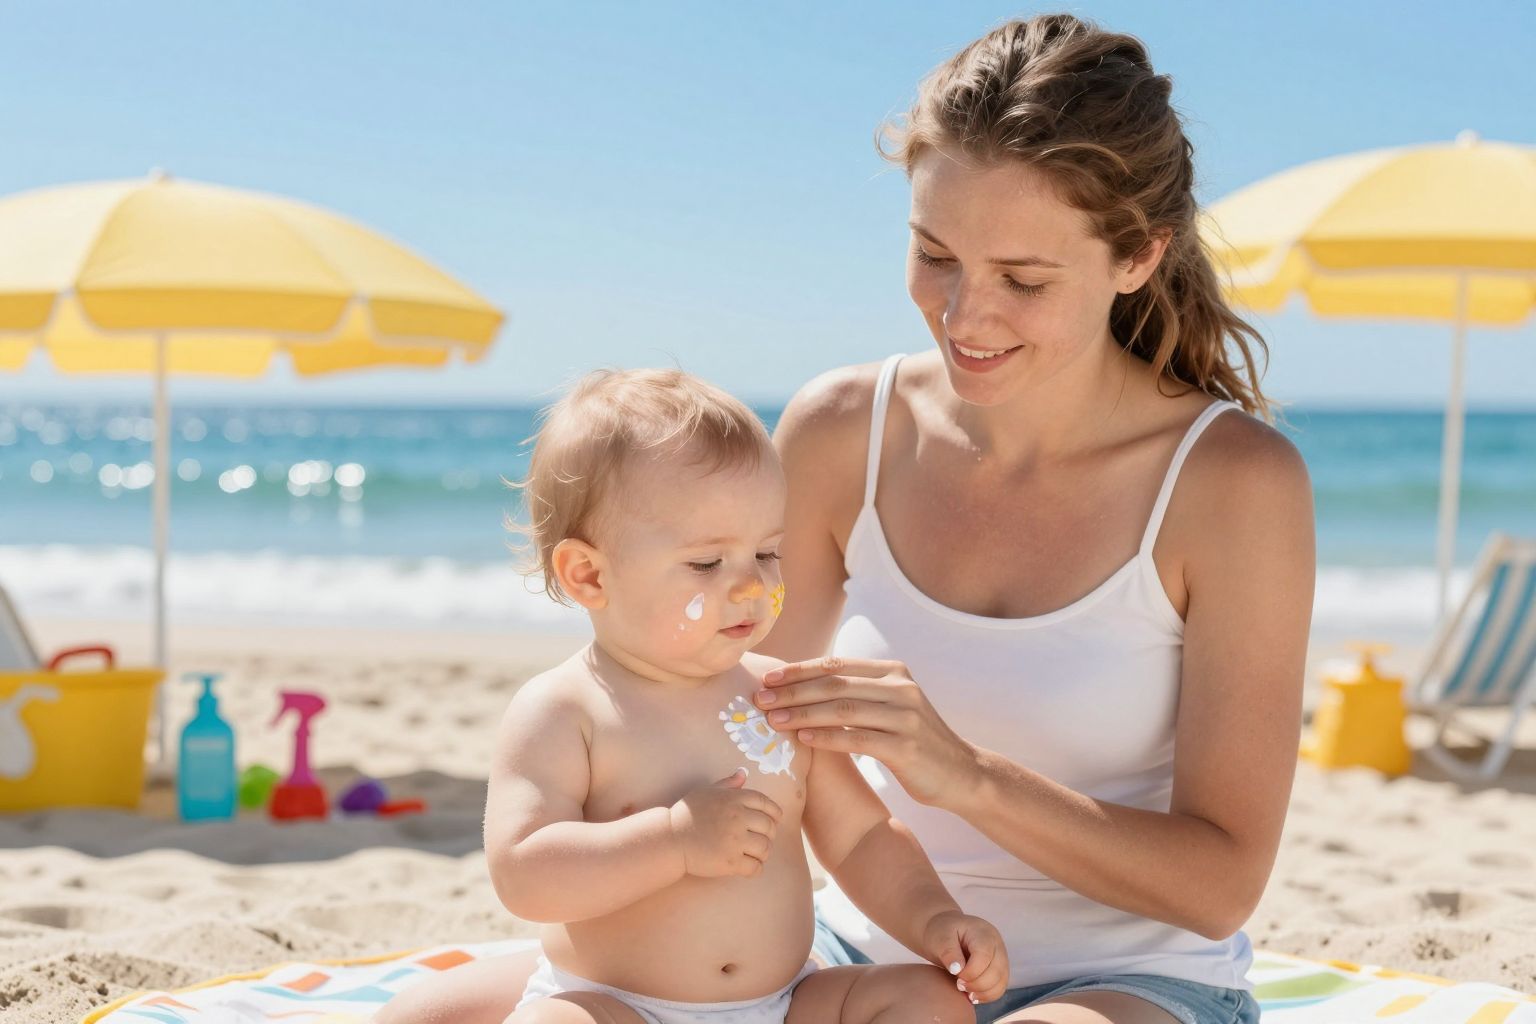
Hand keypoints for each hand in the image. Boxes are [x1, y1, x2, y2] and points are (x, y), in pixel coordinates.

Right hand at [667, 769, 782, 877]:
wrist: (670, 838)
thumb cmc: (687, 814)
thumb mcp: (707, 791)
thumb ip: (728, 784)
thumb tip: (743, 773)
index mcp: (735, 799)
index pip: (766, 804)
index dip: (774, 813)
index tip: (774, 820)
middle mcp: (738, 817)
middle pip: (769, 827)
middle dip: (768, 835)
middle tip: (760, 839)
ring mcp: (735, 840)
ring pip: (765, 848)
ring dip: (763, 853)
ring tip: (754, 854)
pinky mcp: (730, 861)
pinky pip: (755, 867)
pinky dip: (756, 869)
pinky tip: (749, 866)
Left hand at [755, 657, 977, 805]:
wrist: (960, 773)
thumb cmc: (913, 741)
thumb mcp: (889, 707)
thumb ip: (857, 694)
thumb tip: (803, 686)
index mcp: (892, 672)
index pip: (836, 665)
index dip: (798, 670)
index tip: (767, 678)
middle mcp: (900, 688)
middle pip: (834, 685)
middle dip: (792, 691)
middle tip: (759, 699)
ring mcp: (906, 716)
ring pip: (842, 710)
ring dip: (802, 713)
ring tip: (772, 721)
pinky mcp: (906, 746)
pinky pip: (857, 738)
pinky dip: (827, 737)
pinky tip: (803, 739)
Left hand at [922, 910, 1008, 1004]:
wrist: (944, 932)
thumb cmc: (942, 932)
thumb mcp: (941, 937)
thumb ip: (948, 953)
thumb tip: (957, 970)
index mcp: (983, 933)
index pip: (984, 956)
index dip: (971, 971)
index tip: (955, 974)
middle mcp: (997, 945)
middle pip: (996, 972)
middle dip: (976, 984)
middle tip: (958, 984)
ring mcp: (1001, 958)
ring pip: (1001, 983)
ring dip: (983, 992)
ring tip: (965, 990)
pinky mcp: (999, 971)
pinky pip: (999, 989)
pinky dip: (986, 996)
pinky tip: (971, 994)